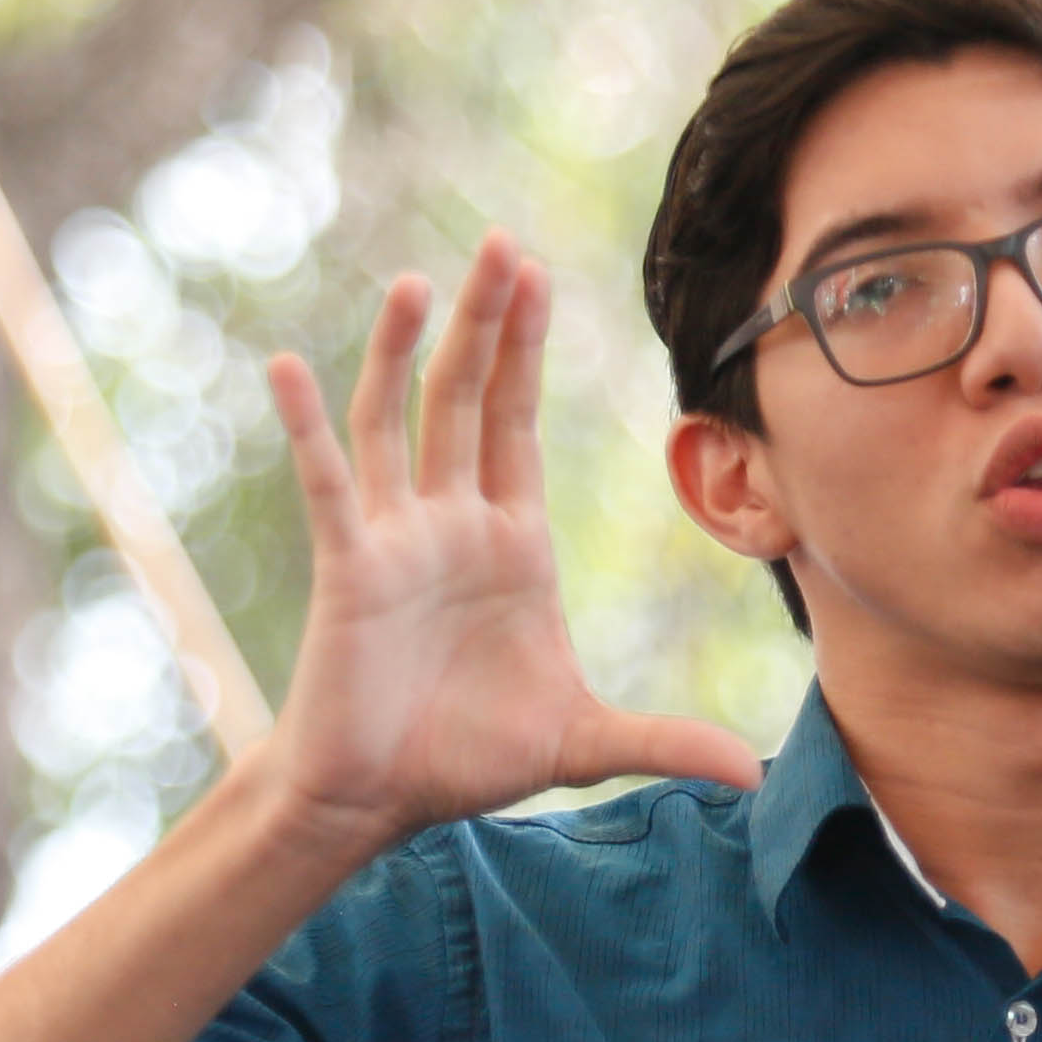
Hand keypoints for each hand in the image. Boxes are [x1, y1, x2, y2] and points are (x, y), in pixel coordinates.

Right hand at [256, 238, 760, 850]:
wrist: (379, 799)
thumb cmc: (466, 759)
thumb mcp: (583, 744)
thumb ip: (663, 742)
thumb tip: (753, 776)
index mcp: (510, 544)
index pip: (518, 424)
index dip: (526, 353)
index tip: (538, 278)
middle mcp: (450, 524)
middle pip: (467, 399)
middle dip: (486, 324)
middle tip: (502, 243)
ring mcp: (396, 539)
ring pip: (398, 422)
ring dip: (402, 351)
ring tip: (416, 280)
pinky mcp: (350, 568)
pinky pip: (329, 483)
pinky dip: (306, 424)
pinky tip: (288, 366)